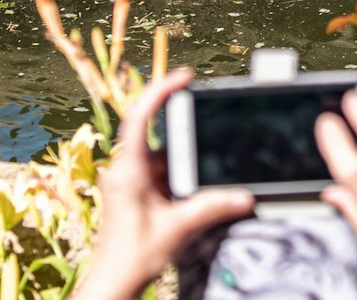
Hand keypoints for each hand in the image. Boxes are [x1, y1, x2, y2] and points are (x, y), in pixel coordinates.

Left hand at [71, 68, 254, 299]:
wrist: (113, 286)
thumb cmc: (130, 258)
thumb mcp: (177, 229)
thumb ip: (211, 208)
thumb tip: (242, 196)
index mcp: (128, 170)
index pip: (139, 117)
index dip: (160, 91)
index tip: (183, 77)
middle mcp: (126, 171)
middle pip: (161, 142)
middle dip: (187, 149)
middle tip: (206, 154)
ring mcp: (130, 183)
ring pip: (165, 163)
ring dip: (184, 173)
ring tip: (188, 200)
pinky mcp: (136, 196)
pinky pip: (163, 178)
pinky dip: (180, 184)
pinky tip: (189, 202)